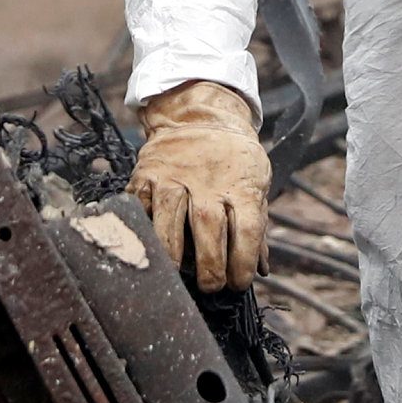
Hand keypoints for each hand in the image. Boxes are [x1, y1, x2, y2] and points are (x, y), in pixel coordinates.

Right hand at [129, 81, 272, 290]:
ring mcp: (173, 176)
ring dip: (172, 252)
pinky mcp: (146, 174)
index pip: (247, 229)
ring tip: (176, 272)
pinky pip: (140, 206)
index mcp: (241, 185)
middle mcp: (207, 181)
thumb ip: (257, 226)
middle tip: (211, 286)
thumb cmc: (232, 159)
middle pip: (208, 227)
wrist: (199, 115)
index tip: (239, 284)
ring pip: (169, 218)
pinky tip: (149, 246)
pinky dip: (143, 228)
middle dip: (210, 265)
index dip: (243, 262)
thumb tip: (261, 269)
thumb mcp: (255, 183)